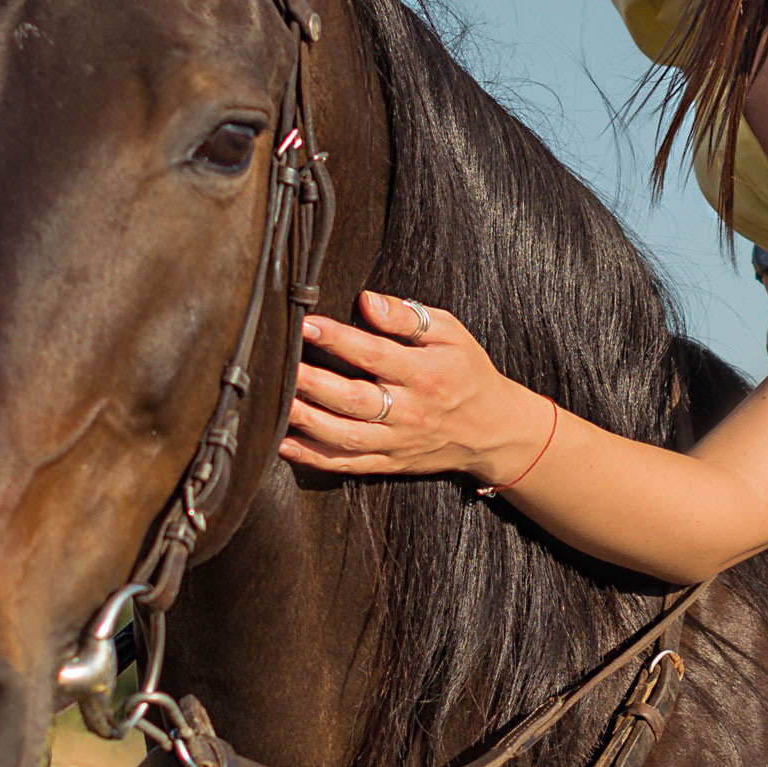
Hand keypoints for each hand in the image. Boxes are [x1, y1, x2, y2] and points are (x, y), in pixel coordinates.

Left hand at [282, 290, 548, 481]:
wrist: (492, 430)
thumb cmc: (467, 372)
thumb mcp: (450, 333)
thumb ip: (408, 317)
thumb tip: (367, 301)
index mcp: (425, 374)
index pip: (374, 354)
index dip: (338, 339)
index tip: (305, 324)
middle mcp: (409, 411)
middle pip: (353, 400)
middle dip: (312, 384)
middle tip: (279, 368)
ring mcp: (397, 441)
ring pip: (345, 437)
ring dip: (306, 422)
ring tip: (274, 404)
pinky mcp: (390, 462)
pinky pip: (347, 465)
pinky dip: (314, 458)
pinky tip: (284, 444)